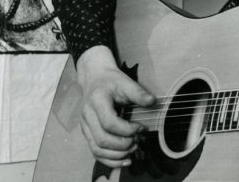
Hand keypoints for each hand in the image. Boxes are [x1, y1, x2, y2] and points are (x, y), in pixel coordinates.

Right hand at [76, 45, 155, 168]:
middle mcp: (87, 115)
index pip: (110, 123)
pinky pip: (95, 152)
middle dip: (123, 145)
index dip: (127, 130)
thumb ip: (138, 93)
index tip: (141, 127)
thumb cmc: (111, 81)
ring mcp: (85, 126)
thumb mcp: (126, 82)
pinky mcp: (87, 133)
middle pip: (102, 139)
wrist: (95, 78)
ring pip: (97, 149)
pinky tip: (124, 160)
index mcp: (96, 101)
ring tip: (134, 149)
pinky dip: (110, 160)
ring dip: (117, 155)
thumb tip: (153, 102)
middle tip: (138, 140)